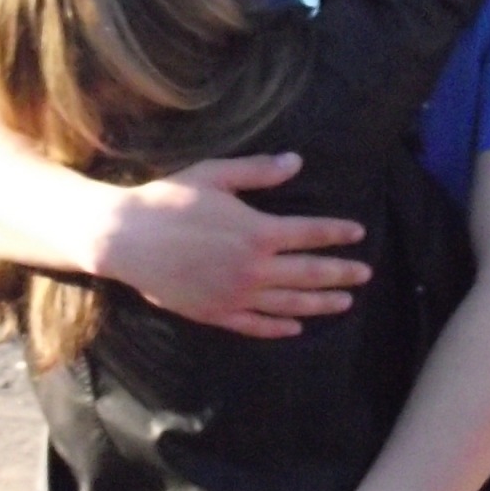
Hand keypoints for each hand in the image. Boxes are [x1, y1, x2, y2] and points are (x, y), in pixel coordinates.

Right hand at [101, 154, 369, 338]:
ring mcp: (236, 295)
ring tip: (344, 302)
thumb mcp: (215, 175)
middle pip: (309, 273)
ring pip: (290, 304)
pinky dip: (280, 328)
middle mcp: (253, 269)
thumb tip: (297, 162)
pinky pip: (256, 325)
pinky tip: (296, 328)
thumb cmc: (169, 201)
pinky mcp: (216, 314)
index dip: (337, 233)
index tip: (358, 233)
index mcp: (257, 232)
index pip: (310, 233)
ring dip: (321, 303)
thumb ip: (258, 171)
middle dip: (341, 273)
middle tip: (364, 274)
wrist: (125, 239)